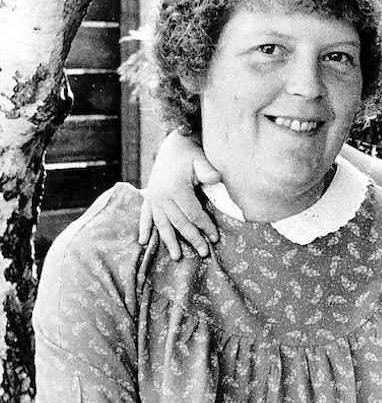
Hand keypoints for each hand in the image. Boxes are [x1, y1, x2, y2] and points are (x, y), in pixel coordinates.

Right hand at [138, 129, 221, 259]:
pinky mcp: (149, 197)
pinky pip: (145, 216)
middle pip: (179, 223)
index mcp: (176, 189)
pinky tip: (144, 242)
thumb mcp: (201, 159)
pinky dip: (144, 228)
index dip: (205, 226)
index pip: (193, 214)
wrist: (174, 145)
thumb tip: (216, 179)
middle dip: (192, 238)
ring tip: (177, 257)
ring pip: (162, 224)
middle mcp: (161, 196)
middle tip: (204, 253)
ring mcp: (153, 198)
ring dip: (169, 241)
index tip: (215, 237)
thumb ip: (208, 170)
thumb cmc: (191, 154)